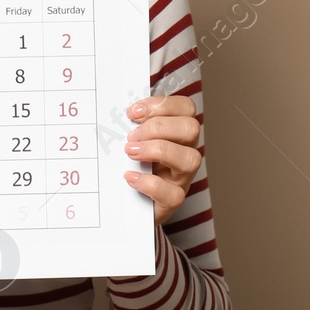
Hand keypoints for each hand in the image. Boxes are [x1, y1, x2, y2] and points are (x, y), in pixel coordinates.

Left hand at [121, 95, 201, 226]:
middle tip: (132, 136)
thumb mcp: (134, 141)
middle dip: (158, 127)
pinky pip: (173, 194)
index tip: (133, 112)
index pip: (186, 108)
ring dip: (157, 150)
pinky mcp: (172, 200)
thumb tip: (119, 114)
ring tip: (130, 153)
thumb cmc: (134, 165)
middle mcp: (185, 152)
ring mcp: (182, 177)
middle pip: (191, 128)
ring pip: (190, 159)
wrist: (130, 204)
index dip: (162, 105)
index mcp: (178, 133)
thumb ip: (132, 126)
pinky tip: (130, 177)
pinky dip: (149, 183)